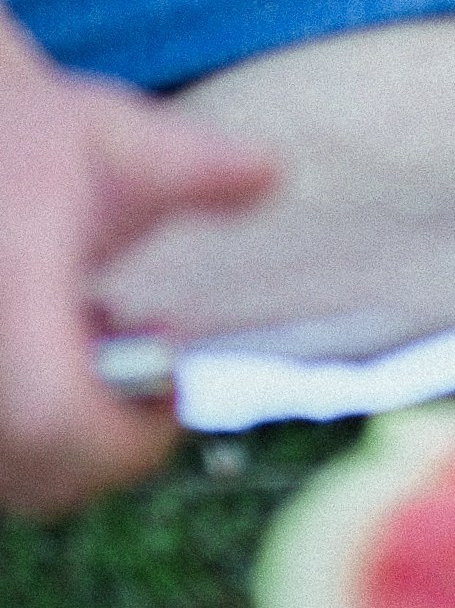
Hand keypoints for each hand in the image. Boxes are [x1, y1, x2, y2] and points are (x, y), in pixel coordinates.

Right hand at [1, 43, 274, 517]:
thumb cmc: (27, 133)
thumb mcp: (113, 139)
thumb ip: (196, 166)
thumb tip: (274, 173)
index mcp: (14, 287)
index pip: (55, 419)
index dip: (124, 438)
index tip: (170, 395)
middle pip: (33, 475)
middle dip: (104, 447)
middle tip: (143, 376)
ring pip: (9, 474)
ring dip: (63, 439)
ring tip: (87, 346)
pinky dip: (26, 430)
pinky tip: (51, 345)